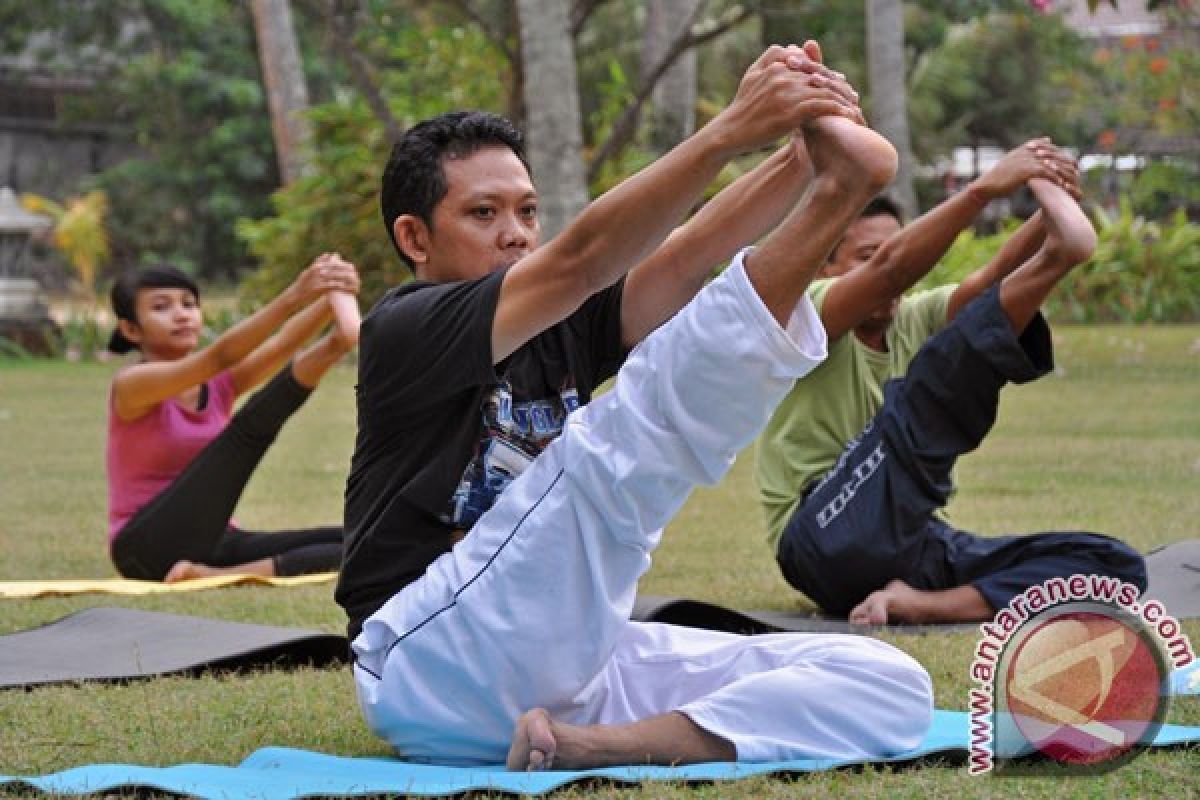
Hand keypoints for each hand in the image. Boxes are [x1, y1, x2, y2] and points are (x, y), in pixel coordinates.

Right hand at [288, 252, 360, 307]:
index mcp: (316, 266)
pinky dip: (338, 286)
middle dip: (345, 270)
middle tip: (355, 272)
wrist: (294, 295)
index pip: (332, 263)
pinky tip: (345, 287)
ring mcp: (316, 279)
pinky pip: (330, 286)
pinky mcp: (317, 287)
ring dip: (344, 278)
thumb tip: (328, 254)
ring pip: (333, 277)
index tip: (351, 267)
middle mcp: (316, 271)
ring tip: (352, 279)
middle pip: (334, 268)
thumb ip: (319, 262)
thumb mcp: (309, 270)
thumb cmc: (303, 283)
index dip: (342, 265)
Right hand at [712, 42, 862, 155]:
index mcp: (775, 65)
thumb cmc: (743, 108)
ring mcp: (786, 93)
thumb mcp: (752, 76)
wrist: (730, 132)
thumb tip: (794, 49)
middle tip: (853, 96)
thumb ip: (771, 58)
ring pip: (824, 91)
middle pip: (820, 77)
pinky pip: (821, 106)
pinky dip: (837, 109)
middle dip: (839, 86)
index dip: (827, 73)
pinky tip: (846, 115)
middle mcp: (782, 75)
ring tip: (854, 107)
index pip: (810, 64)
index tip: (839, 82)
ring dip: (842, 99)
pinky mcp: (791, 112)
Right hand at [972, 138, 1080, 200]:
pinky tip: (1062, 187)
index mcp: (1029, 147)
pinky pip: (1047, 174)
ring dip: (1064, 175)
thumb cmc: (1000, 175)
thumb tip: (1048, 138)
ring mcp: (1028, 159)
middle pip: (1056, 156)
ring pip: (1053, 166)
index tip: (1073, 168)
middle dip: (1068, 166)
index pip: (1053, 149)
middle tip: (1078, 176)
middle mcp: (1030, 151)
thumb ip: (1033, 148)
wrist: (986, 185)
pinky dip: (1056, 180)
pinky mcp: (1027, 170)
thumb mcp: (1016, 158)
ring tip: (1073, 183)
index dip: (1064, 158)